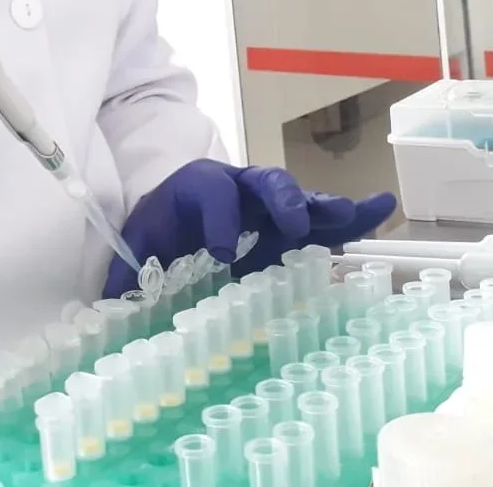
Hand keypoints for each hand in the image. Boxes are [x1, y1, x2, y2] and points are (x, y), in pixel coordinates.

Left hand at [103, 160, 395, 297]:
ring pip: (302, 197)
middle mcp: (240, 185)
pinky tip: (380, 214)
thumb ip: (127, 274)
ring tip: (365, 210)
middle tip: (295, 223)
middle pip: (265, 182)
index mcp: (198, 186)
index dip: (219, 220)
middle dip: (281, 201)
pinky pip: (321, 217)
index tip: (224, 252)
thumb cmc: (163, 220)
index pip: (212, 194)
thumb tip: (112, 310)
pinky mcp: (290, 218)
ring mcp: (269, 200)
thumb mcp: (140, 239)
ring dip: (329, 207)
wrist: (177, 197)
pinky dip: (349, 217)